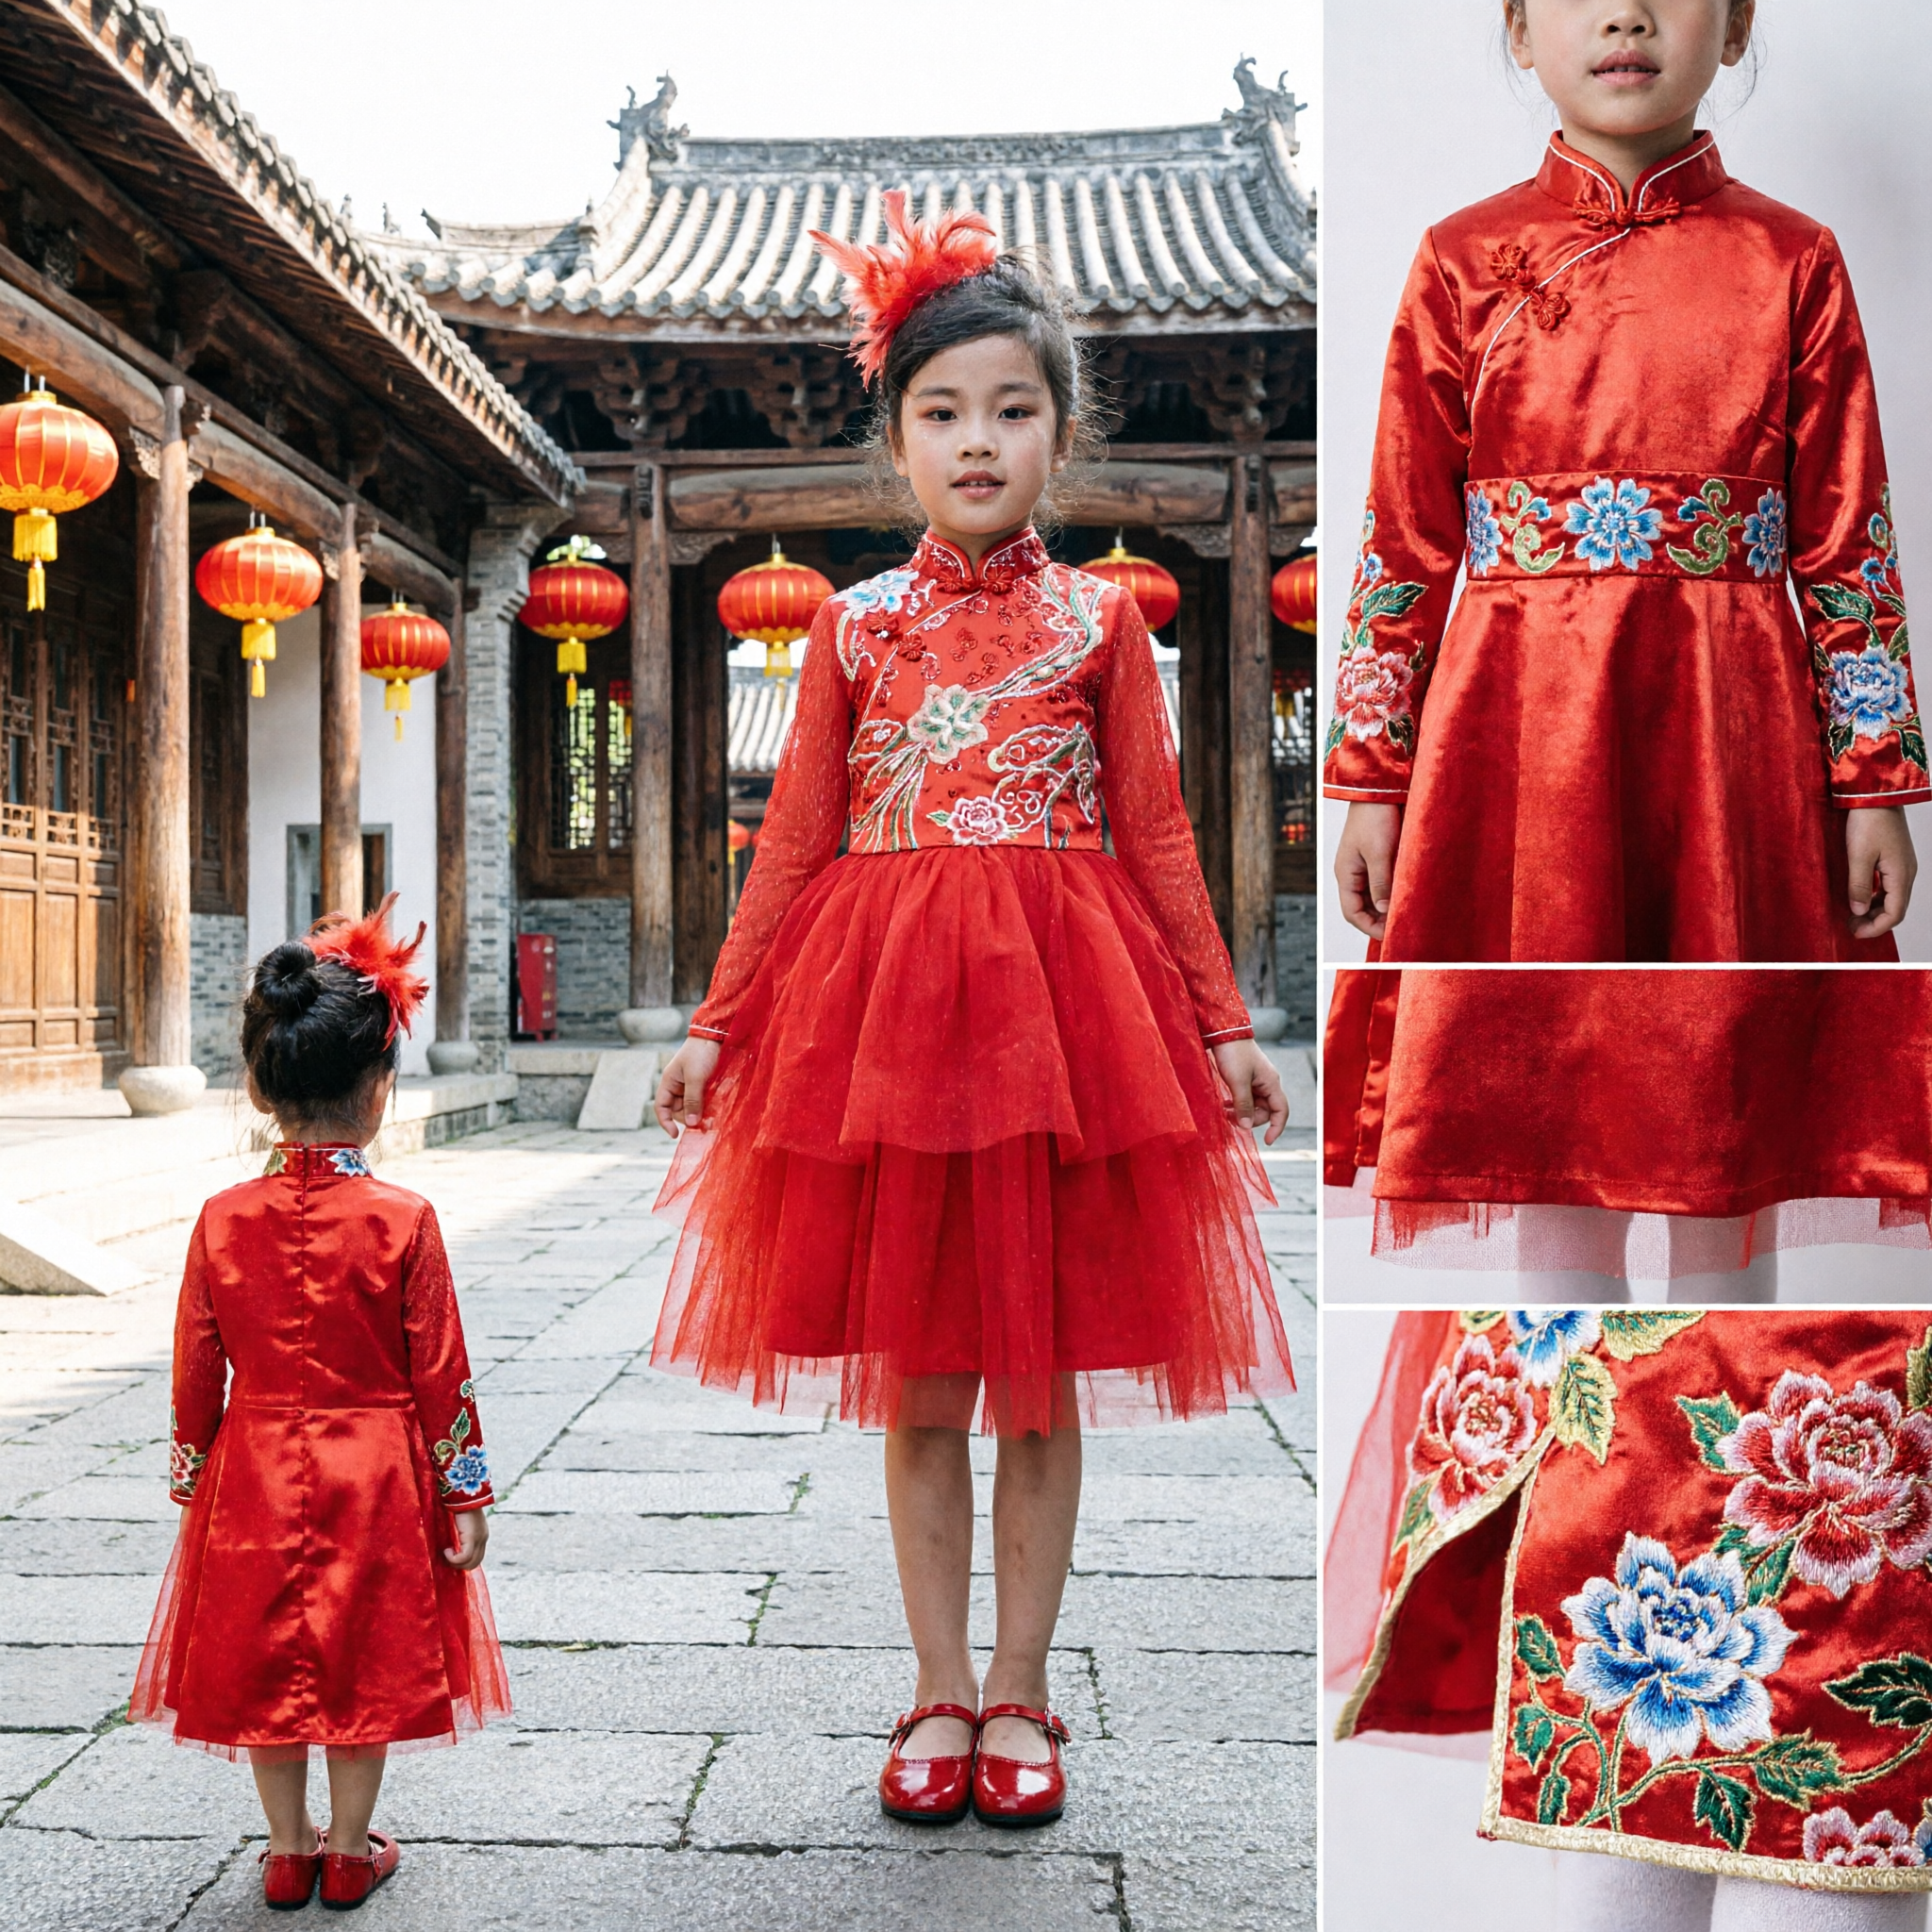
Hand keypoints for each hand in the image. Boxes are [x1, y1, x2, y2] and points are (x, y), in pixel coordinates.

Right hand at [444, 1507, 488, 1570]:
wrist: (462, 1496)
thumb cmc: (457, 1507)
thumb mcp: (459, 1525)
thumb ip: (457, 1535)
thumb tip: (446, 1546)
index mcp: (481, 1536)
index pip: (476, 1557)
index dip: (463, 1562)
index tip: (450, 1557)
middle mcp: (483, 1539)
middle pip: (475, 1563)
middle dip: (459, 1566)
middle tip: (446, 1558)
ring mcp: (480, 1539)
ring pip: (471, 1563)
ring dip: (455, 1564)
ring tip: (445, 1554)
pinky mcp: (473, 1537)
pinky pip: (464, 1557)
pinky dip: (453, 1558)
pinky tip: (446, 1551)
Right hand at [655, 1036, 722, 1134]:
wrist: (716, 1034)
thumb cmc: (701, 1053)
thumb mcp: (695, 1078)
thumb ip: (693, 1100)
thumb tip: (691, 1123)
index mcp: (669, 1082)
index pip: (661, 1107)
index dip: (665, 1122)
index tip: (675, 1135)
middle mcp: (677, 1085)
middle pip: (678, 1110)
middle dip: (688, 1118)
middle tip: (704, 1123)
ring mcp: (690, 1084)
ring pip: (691, 1106)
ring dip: (700, 1113)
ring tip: (712, 1117)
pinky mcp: (703, 1083)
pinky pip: (702, 1100)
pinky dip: (707, 1106)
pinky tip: (715, 1109)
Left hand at [1211, 1039, 1288, 1145]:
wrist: (1223, 1032)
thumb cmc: (1233, 1054)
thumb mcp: (1237, 1082)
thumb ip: (1243, 1105)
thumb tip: (1246, 1127)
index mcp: (1271, 1083)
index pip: (1281, 1111)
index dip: (1276, 1128)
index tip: (1267, 1142)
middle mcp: (1267, 1083)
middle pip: (1265, 1111)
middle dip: (1250, 1118)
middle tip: (1230, 1118)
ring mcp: (1256, 1080)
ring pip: (1253, 1105)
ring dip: (1241, 1111)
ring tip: (1224, 1111)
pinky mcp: (1245, 1078)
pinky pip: (1245, 1097)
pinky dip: (1236, 1104)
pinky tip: (1224, 1104)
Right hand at [1335, 802, 1401, 939]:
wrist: (1379, 788)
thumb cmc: (1374, 818)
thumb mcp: (1379, 853)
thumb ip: (1381, 883)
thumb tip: (1385, 911)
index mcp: (1346, 873)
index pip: (1352, 912)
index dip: (1369, 927)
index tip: (1390, 934)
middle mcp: (1352, 872)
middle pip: (1362, 907)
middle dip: (1378, 920)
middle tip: (1401, 926)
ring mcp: (1363, 865)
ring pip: (1372, 896)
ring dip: (1386, 906)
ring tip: (1405, 912)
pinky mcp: (1377, 856)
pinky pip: (1381, 882)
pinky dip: (1391, 891)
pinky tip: (1406, 894)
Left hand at [1846, 806, 1916, 939]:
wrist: (1876, 795)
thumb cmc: (1868, 821)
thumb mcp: (1858, 856)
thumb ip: (1858, 885)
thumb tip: (1858, 911)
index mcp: (1901, 875)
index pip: (1894, 913)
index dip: (1875, 928)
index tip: (1855, 933)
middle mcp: (1906, 873)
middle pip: (1895, 908)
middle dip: (1874, 921)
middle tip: (1850, 926)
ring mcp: (1902, 866)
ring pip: (1891, 898)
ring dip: (1873, 910)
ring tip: (1851, 915)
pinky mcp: (1894, 859)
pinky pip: (1888, 886)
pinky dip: (1874, 896)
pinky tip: (1858, 897)